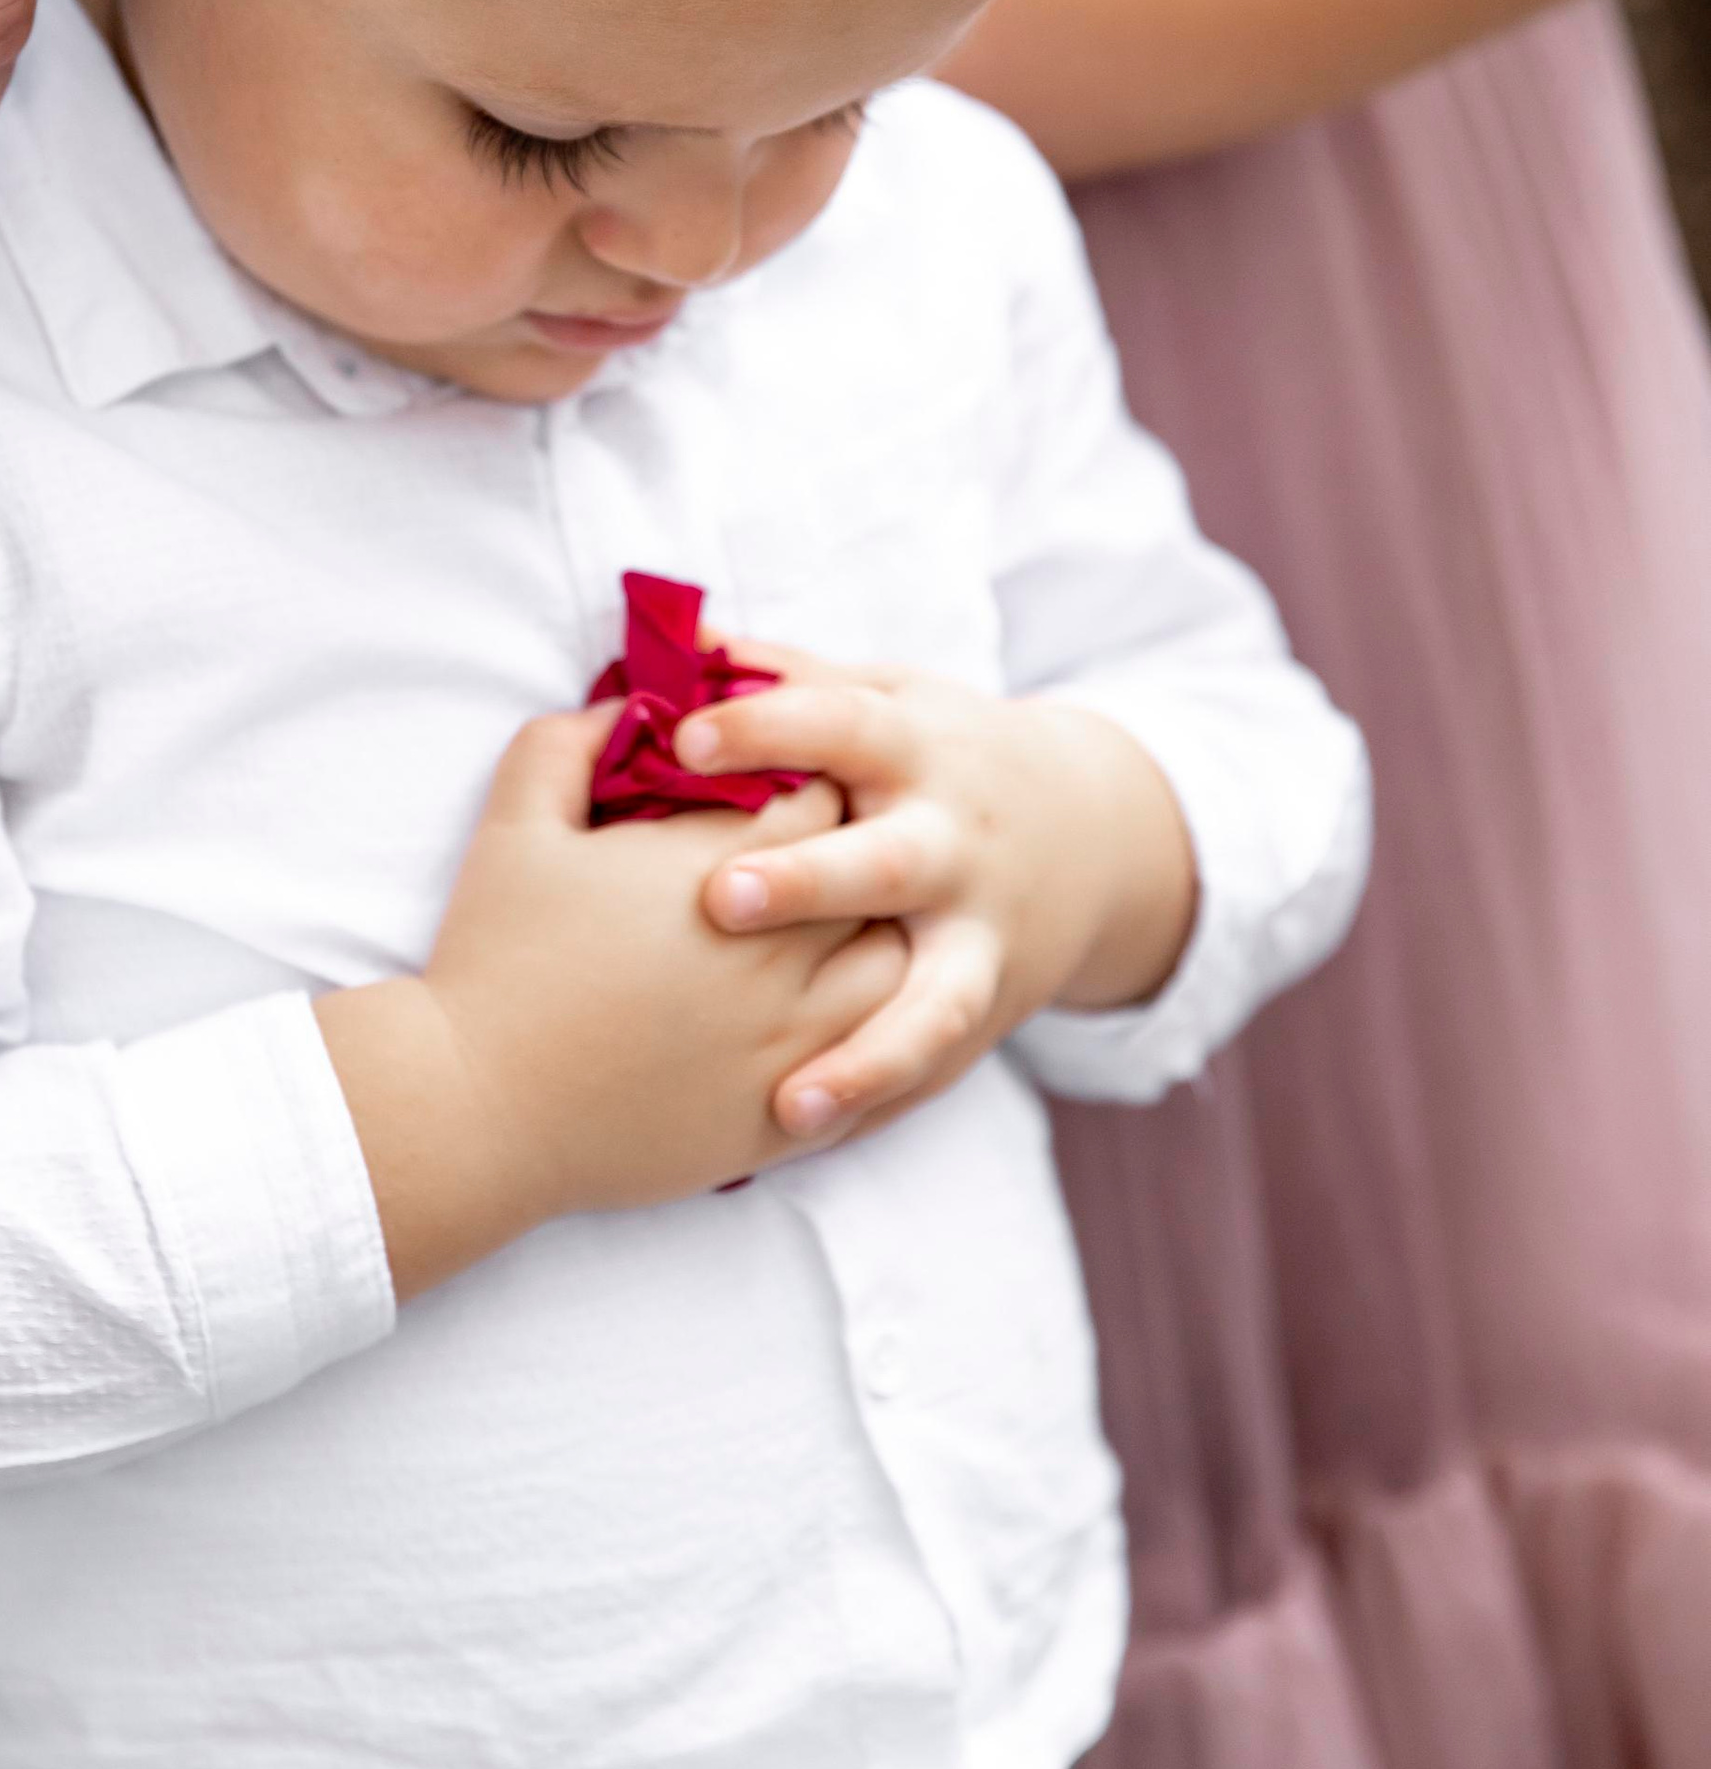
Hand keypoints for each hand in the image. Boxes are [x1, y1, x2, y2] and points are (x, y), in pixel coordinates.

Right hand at [317, 705, 899, 1294]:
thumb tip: (627, 704)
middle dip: (847, 858)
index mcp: (720, 866)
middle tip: (807, 863)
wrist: (476, 1110)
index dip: (800, 784)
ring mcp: (791, 1041)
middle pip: (873, 875)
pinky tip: (820, 1019)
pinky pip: (869, 1064)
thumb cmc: (492, 958)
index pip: (821, 792)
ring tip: (823, 940)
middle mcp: (778, 951)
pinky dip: (865, 1034)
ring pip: (894, 969)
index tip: (766, 797)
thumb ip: (571, 741)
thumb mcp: (515, 822)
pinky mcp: (785, 1120)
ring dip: (870, 943)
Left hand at [677, 653, 1197, 1145]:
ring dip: (867, 1049)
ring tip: (791, 1097)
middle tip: (721, 900)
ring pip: (933, 1000)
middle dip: (810, 882)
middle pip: (888, 862)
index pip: (841, 724)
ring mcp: (980, 935)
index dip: (767, 729)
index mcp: (917, 747)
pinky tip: (801, 1134)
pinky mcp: (985, 1009)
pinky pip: (934, 1066)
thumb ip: (782, 678)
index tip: (683, 739)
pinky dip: (877, 1103)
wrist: (1090, 832)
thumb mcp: (881, 698)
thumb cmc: (934, 755)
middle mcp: (953, 842)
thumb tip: (677, 634)